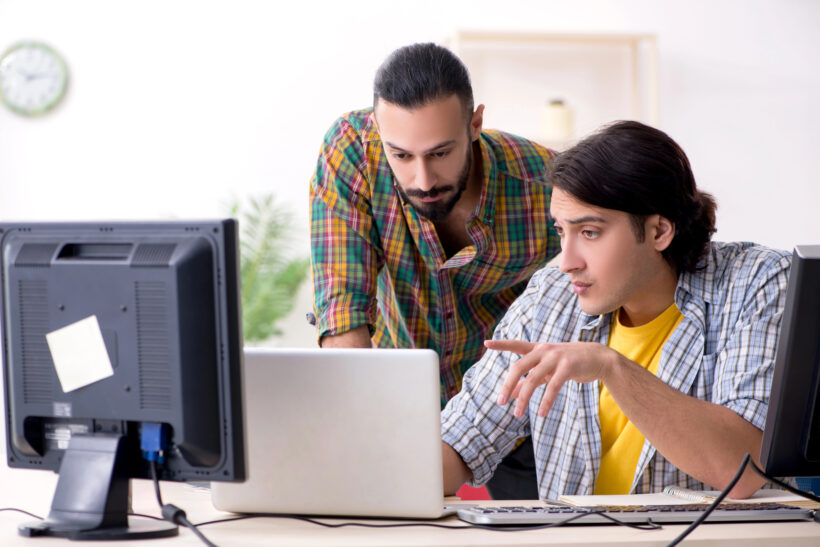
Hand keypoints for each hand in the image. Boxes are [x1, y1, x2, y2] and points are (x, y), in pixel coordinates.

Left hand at [486, 339, 617, 417]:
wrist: (599, 358)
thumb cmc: (569, 364)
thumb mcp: (546, 370)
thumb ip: (528, 380)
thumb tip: (510, 392)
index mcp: (538, 349)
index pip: (516, 345)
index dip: (501, 345)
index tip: (486, 344)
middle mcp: (544, 350)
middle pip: (519, 367)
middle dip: (508, 385)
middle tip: (500, 401)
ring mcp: (556, 358)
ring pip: (533, 379)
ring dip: (524, 398)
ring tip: (517, 413)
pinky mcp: (568, 367)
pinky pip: (553, 386)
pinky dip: (546, 401)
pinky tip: (542, 413)